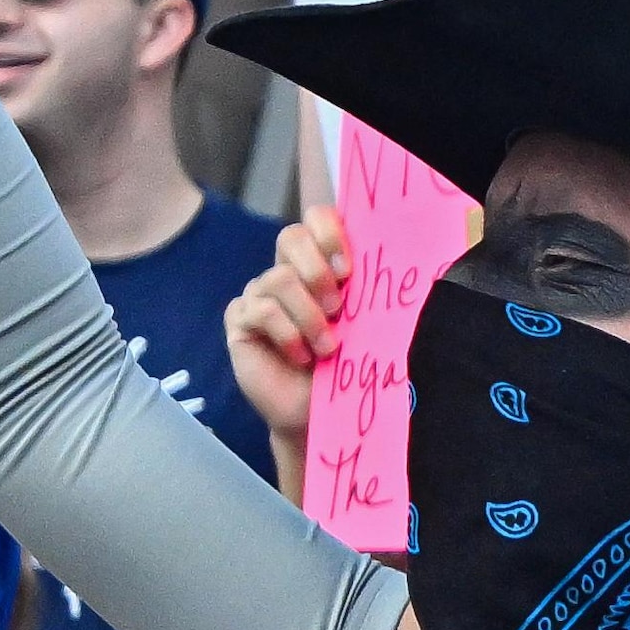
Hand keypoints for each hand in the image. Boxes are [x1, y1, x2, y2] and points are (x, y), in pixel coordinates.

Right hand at [228, 206, 350, 444]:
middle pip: (291, 236)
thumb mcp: (361, 322)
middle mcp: (286, 272)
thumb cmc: (345, 365)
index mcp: (318, 263)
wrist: (319, 411)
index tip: (349, 269)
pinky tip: (301, 356)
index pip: (316, 219)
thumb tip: (389, 259)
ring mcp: (258, 293)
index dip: (330, 232)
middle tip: (339, 308)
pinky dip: (288, 334)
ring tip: (327, 347)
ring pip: (279, 279)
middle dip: (319, 272)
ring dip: (310, 316)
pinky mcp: (239, 319)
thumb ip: (362, 289)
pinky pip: (261, 310)